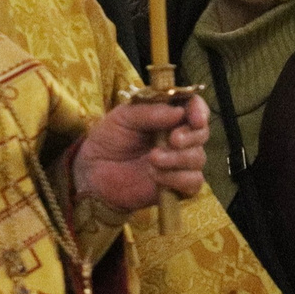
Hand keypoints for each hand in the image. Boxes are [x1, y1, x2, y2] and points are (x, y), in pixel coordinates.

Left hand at [74, 95, 207, 214]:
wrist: (93, 172)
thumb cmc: (108, 139)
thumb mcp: (122, 117)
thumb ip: (148, 112)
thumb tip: (179, 112)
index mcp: (169, 116)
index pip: (195, 107)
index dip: (199, 110)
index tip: (195, 119)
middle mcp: (179, 137)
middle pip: (202, 133)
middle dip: (190, 137)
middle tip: (172, 140)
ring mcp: (179, 162)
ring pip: (198, 158)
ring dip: (178, 159)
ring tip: (152, 160)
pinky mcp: (177, 186)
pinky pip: (193, 182)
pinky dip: (178, 179)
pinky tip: (157, 177)